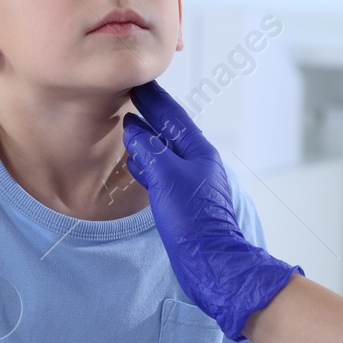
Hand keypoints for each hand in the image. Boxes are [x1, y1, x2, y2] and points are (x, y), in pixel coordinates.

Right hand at [121, 81, 300, 339]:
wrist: (213, 264)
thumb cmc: (193, 221)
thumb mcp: (167, 179)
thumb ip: (149, 150)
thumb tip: (133, 127)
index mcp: (198, 151)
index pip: (172, 114)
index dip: (152, 96)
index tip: (136, 79)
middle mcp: (197, 163)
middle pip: (169, 130)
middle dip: (149, 113)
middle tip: (129, 94)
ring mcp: (190, 182)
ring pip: (164, 151)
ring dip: (147, 137)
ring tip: (129, 122)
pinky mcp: (182, 201)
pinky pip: (162, 173)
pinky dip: (147, 163)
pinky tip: (135, 163)